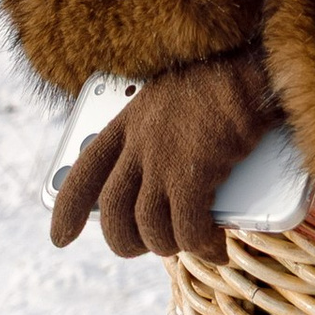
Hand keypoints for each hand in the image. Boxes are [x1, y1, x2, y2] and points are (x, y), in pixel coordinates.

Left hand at [50, 47, 272, 265]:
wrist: (254, 65)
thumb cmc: (225, 78)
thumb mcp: (175, 100)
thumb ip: (161, 134)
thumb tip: (169, 184)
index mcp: (130, 118)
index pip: (86, 169)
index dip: (68, 209)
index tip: (60, 238)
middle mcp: (139, 141)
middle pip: (113, 210)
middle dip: (124, 240)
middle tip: (140, 248)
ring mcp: (163, 160)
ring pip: (150, 228)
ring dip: (169, 246)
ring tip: (191, 245)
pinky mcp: (192, 174)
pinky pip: (188, 230)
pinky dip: (202, 247)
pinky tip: (217, 248)